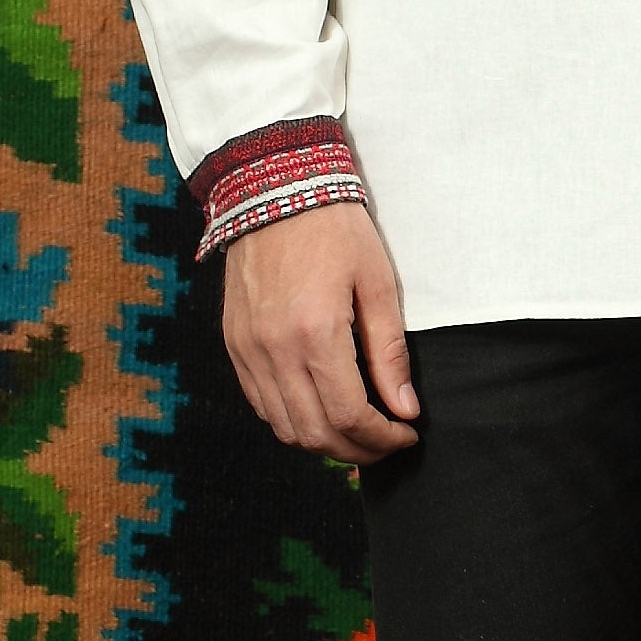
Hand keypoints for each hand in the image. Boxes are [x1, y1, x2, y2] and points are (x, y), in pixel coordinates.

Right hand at [223, 203, 419, 464]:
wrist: (274, 190)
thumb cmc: (335, 230)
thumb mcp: (378, 285)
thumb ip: (390, 353)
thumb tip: (405, 408)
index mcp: (315, 333)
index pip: (349, 416)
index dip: (382, 438)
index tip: (407, 434)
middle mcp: (274, 350)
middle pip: (314, 434)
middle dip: (358, 451)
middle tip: (387, 444)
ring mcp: (247, 350)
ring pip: (283, 427)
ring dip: (324, 442)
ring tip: (358, 433)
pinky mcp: (233, 345)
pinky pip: (260, 404)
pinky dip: (292, 420)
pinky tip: (321, 410)